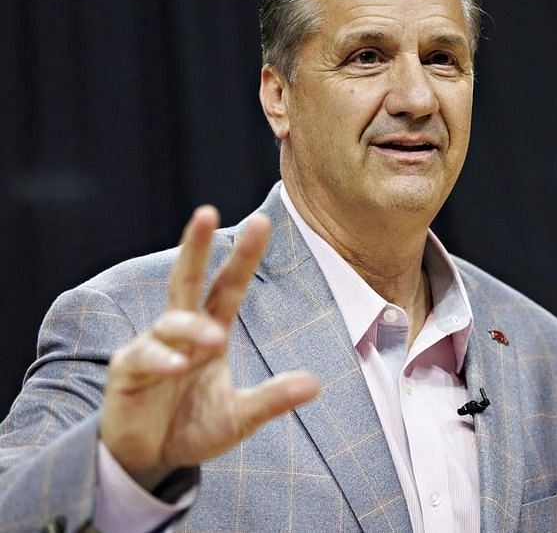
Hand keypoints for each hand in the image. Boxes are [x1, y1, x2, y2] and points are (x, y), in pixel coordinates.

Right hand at [99, 206, 320, 491]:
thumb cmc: (193, 427)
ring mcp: (150, 348)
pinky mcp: (126, 372)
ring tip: (213, 340)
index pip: (227, 287)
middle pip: (186, 279)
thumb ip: (272, 400)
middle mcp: (180, 332)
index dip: (242, 257)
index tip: (260, 222)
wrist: (149, 459)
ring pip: (169, 322)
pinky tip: (175, 366)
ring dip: (190, 328)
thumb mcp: (240, 417)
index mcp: (210, 332)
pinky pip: (142, 358)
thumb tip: (316, 384)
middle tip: (205, 211)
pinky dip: (159, 359)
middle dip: (195, 246)